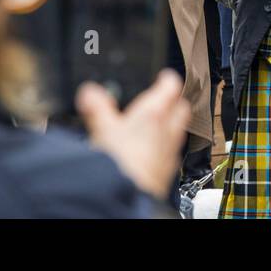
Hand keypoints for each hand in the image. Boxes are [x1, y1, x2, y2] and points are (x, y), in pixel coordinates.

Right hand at [77, 68, 190, 198]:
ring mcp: (170, 151)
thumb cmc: (119, 161)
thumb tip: (89, 92)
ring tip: (155, 127)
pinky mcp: (168, 170)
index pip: (171, 86)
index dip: (168, 79)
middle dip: (174, 103)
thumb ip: (96, 107)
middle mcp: (168, 129)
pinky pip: (171, 154)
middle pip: (181, 108)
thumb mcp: (101, 128)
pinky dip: (164, 149)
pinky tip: (150, 154)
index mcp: (154, 113)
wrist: (128, 194)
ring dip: (170, 126)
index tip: (164, 76)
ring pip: (178, 131)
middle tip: (164, 100)